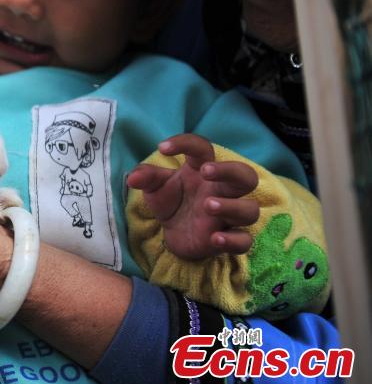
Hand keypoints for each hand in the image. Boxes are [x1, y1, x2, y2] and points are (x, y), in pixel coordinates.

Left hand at [126, 134, 259, 259]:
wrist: (174, 235)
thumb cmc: (170, 203)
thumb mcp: (155, 188)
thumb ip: (146, 178)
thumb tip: (133, 178)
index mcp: (202, 170)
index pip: (203, 148)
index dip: (185, 143)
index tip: (162, 148)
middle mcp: (220, 190)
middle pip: (245, 175)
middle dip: (230, 171)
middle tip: (206, 172)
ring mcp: (228, 215)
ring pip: (249, 209)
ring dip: (231, 206)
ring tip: (207, 206)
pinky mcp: (228, 238)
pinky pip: (244, 240)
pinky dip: (233, 240)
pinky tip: (214, 238)